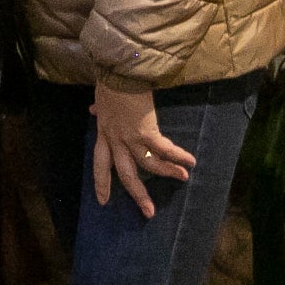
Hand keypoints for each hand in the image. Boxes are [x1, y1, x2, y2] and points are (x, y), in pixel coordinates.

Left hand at [89, 81, 195, 216]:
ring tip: (183, 178)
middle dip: (137, 194)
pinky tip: (191, 161)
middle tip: (148, 212)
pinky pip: (164, 148)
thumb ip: (100, 110)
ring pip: (148, 164)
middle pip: (125, 174)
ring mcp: (131, 138)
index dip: (101, 182)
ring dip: (167, 172)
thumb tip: (93, 110)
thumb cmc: (110, 82)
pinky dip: (178, 156)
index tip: (103, 201)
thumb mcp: (100, 99)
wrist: (119, 72)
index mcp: (103, 133)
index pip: (100, 163)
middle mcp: (116, 140)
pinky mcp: (147, 132)